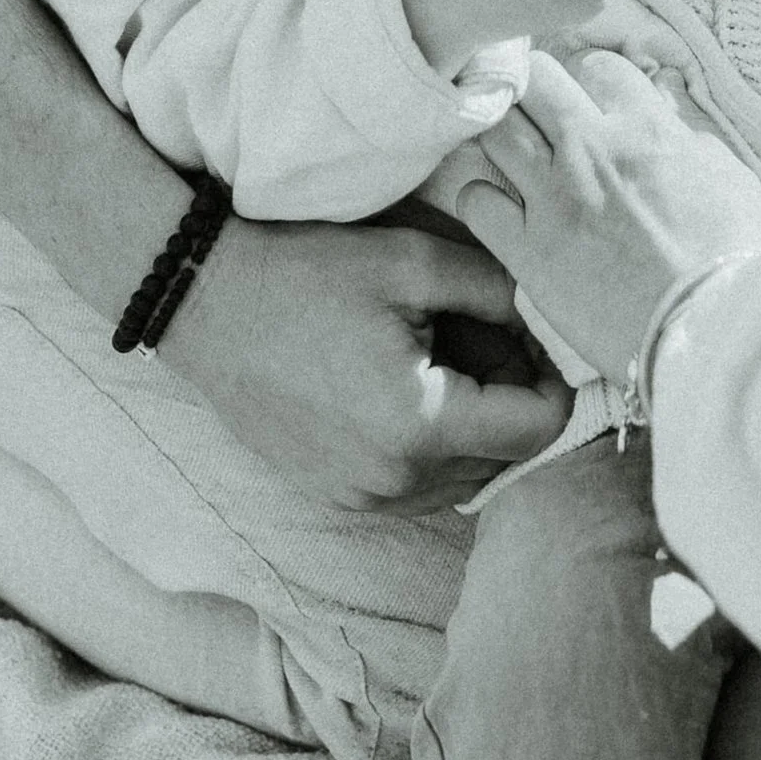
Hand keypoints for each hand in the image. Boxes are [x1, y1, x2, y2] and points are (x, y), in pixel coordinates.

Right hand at [159, 214, 567, 510]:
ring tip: (437, 358)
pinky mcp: (338, 496)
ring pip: (463, 474)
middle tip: (483, 336)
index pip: (539, 429)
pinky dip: (429, 441)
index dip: (555, 381)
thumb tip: (551, 316)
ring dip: (471, 425)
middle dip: (510, 399)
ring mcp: (363, 497)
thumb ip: (500, 291)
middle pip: (504, 456)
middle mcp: (396, 479)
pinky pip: (418, 482)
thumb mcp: (414, 262)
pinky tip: (399, 386)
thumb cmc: (306, 276)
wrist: (205, 304)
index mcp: (420, 425)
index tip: (535, 339)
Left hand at [445, 49, 760, 385]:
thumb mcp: (733, 180)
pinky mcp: (527, 249)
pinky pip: (474, 200)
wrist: (710, 333)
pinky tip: (496, 208)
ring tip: (510, 154)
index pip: (600, 68)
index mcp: (647, 129)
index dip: (596, 83)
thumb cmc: (736, 262)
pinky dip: (478, 198)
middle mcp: (592, 150)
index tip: (597, 105)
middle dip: (535, 90)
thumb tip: (668, 110)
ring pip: (496, 129)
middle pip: (536, 80)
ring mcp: (553, 197)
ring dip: (499, 134)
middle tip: (540, 115)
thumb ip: (693, 138)